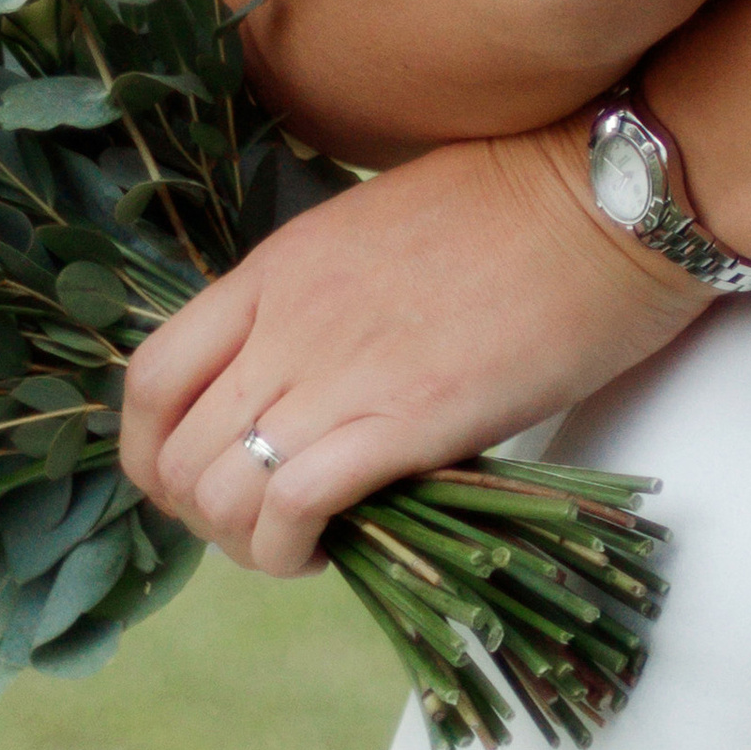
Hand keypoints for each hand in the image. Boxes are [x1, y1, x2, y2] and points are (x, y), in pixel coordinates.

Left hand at [118, 123, 709, 577]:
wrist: (602, 202)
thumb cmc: (515, 203)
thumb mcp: (376, 229)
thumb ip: (319, 298)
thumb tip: (306, 370)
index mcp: (276, 270)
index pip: (148, 378)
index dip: (150, 452)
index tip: (194, 479)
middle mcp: (286, 323)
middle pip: (175, 454)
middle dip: (202, 514)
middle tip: (263, 522)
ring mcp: (340, 370)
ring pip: (220, 494)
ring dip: (246, 541)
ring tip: (300, 541)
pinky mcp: (406, 418)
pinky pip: (294, 505)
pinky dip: (291, 546)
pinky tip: (331, 547)